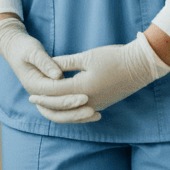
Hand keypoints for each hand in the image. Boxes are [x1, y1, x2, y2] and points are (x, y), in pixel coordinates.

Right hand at [0, 17, 98, 123]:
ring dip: (77, 116)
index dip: (70, 98)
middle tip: (93, 111)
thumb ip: (45, 63)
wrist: (14, 48)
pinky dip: (76, 112)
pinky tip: (92, 109)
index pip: (53, 97)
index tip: (86, 96)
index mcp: (33, 85)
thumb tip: (58, 75)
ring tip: (96, 115)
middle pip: (56, 112)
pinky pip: (62, 110)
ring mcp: (43, 98)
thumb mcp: (33, 51)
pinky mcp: (49, 96)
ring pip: (60, 115)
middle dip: (75, 113)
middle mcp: (37, 96)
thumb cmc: (24, 47)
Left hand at [34, 32, 169, 116]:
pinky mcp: (103, 103)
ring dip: (58, 109)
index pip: (57, 93)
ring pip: (72, 112)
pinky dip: (71, 110)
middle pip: (62, 106)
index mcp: (83, 89)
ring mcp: (97, 104)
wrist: (139, 67)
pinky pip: (82, 111)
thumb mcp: (87, 57)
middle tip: (32, 100)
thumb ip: (66, 63)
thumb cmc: (113, 58)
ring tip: (46, 104)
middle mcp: (89, 101)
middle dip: (47, 103)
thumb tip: (50, 65)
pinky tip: (65, 106)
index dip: (42, 92)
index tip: (30, 91)